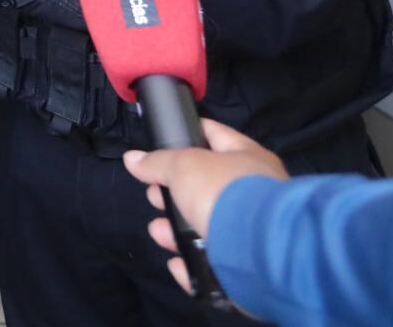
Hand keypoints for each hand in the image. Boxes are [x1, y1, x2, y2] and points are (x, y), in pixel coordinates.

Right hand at [123, 119, 289, 292]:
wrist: (260, 249)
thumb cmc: (223, 191)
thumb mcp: (183, 166)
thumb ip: (157, 162)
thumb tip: (132, 158)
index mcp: (247, 157)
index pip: (215, 134)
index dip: (189, 132)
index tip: (164, 139)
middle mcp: (255, 191)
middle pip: (206, 185)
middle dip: (175, 191)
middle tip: (154, 195)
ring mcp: (252, 228)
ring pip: (207, 225)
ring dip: (177, 230)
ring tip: (159, 231)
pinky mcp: (247, 262)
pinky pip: (213, 260)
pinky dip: (192, 261)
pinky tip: (178, 261)